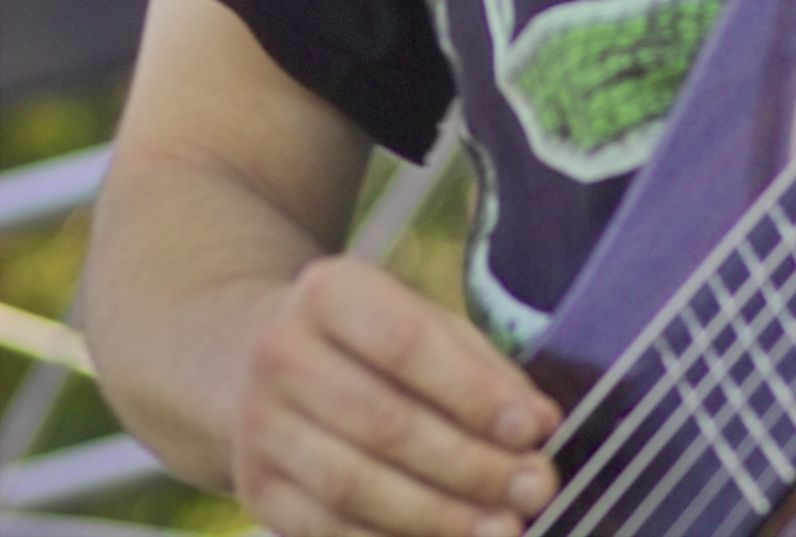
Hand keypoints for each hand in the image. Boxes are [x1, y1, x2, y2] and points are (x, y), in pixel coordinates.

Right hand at [229, 254, 561, 534]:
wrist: (248, 356)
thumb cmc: (365, 339)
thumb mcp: (417, 320)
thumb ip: (478, 366)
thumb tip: (538, 424)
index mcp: (329, 292)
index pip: (408, 345)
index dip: (475, 393)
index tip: (535, 428)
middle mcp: (283, 354)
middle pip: (385, 423)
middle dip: (470, 465)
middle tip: (533, 489)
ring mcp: (259, 426)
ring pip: (356, 486)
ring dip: (438, 516)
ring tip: (500, 528)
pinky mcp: (255, 488)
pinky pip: (327, 528)